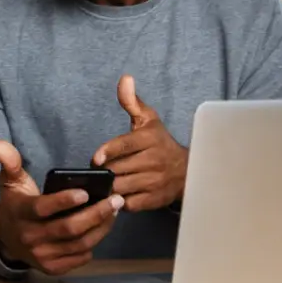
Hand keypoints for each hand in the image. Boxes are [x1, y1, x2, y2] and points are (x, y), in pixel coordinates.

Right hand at [0, 140, 123, 275]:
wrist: (6, 240)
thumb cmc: (16, 205)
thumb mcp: (10, 182)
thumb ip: (10, 163)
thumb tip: (1, 144)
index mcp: (21, 213)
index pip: (43, 208)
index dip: (64, 201)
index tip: (85, 193)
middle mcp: (30, 237)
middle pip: (68, 228)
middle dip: (96, 214)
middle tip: (116, 199)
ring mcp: (41, 255)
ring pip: (78, 244)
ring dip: (100, 228)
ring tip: (115, 211)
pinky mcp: (51, 268)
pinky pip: (78, 258)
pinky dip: (93, 244)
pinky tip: (102, 228)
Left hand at [93, 75, 188, 211]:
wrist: (187, 171)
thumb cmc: (159, 142)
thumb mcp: (148, 119)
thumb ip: (131, 102)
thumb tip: (125, 78)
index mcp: (150, 139)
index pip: (125, 145)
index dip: (108, 152)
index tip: (95, 158)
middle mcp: (153, 161)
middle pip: (118, 169)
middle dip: (104, 171)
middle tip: (95, 171)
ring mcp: (154, 182)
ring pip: (121, 187)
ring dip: (108, 187)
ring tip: (100, 184)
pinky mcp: (154, 200)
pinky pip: (129, 203)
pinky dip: (118, 202)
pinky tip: (113, 197)